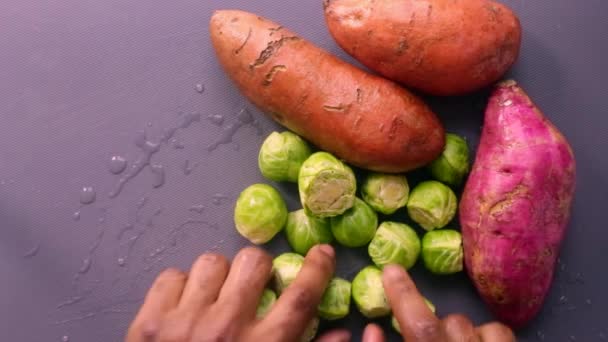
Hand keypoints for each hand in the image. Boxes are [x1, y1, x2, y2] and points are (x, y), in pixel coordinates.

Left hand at [126, 245, 349, 341]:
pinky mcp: (149, 323)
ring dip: (218, 276)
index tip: (323, 253)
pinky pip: (172, 276)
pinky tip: (183, 307)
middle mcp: (226, 328)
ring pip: (211, 263)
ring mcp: (184, 323)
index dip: (317, 270)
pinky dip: (180, 287)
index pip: (300, 297)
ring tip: (214, 297)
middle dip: (258, 268)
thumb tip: (343, 333)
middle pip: (253, 263)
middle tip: (252, 284)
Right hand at [362, 265, 515, 341]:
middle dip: (438, 325)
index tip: (391, 270)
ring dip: (469, 332)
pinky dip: (490, 336)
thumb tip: (372, 329)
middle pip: (455, 322)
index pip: (422, 328)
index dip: (405, 296)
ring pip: (487, 327)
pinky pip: (506, 335)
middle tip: (430, 337)